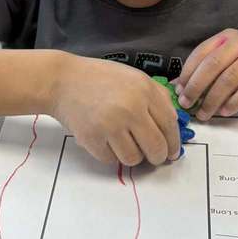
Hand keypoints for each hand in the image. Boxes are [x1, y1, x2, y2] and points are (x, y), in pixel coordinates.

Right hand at [49, 55, 180, 165]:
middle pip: (156, 147)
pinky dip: (112, 155)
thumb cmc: (101, 79)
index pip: (169, 125)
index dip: (174, 142)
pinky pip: (112, 160)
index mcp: (144, 91)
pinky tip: (106, 141)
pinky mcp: (92, 139)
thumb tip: (174, 127)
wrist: (63, 81)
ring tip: (125, 144)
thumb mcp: (135, 78)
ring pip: (134, 158)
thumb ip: (158, 98)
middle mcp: (130, 108)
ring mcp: (110, 125)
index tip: (173, 151)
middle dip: (158, 157)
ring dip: (133, 156)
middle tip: (155, 157)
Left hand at [172, 30, 237, 120]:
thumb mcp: (228, 63)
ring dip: (213, 100)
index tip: (179, 91)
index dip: (188, 73)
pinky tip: (224, 112)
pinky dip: (233, 103)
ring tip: (204, 113)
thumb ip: (205, 72)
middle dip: (196, 87)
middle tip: (187, 104)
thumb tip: (177, 87)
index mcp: (228, 37)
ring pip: (229, 80)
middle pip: (213, 65)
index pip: (202, 53)